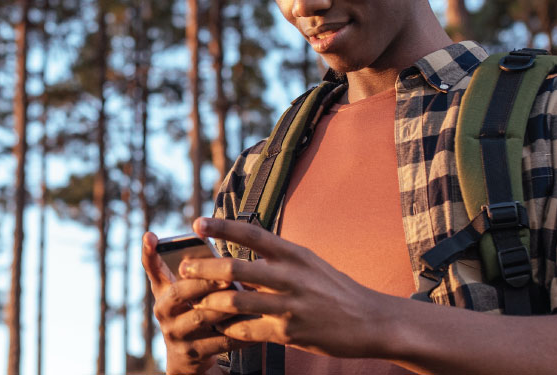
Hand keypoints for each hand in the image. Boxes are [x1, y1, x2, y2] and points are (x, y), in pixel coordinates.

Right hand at [143, 231, 247, 374]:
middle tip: (228, 275)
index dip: (149, 252)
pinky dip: (242, 331)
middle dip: (205, 282)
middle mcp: (163, 311)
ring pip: (203, 317)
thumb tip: (212, 251)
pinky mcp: (194, 353)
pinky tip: (259, 323)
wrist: (186, 356)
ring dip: (227, 306)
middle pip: (181, 292)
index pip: (153, 268)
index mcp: (163, 291)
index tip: (151, 236)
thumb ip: (191, 270)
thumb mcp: (183, 292)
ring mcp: (176, 334)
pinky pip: (221, 340)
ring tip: (249, 296)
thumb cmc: (191, 312)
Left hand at [179, 218, 396, 359]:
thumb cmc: (337, 290)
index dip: (221, 227)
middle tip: (185, 268)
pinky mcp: (290, 333)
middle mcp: (291, 276)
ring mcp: (290, 306)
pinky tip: (220, 329)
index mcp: (295, 254)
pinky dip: (230, 330)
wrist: (371, 320)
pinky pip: (248, 331)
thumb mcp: (311, 265)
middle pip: (234, 268)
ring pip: (235, 302)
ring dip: (209, 303)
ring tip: (196, 302)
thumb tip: (244, 256)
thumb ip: (279, 260)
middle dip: (203, 269)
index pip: (251, 233)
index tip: (196, 222)